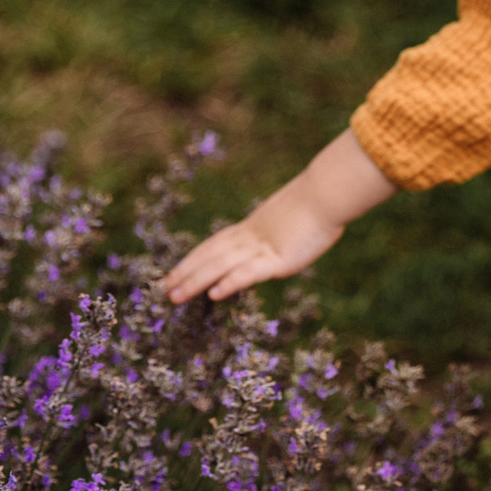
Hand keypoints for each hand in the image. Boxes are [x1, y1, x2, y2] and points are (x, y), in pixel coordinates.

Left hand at [162, 130, 396, 303]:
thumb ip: (278, 232)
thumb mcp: (289, 219)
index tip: (174, 273)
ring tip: (175, 296)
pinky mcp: (279, 259)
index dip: (191, 260)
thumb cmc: (316, 203)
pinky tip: (214, 294)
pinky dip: (230, 282)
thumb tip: (277, 237)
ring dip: (196, 281)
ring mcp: (263, 248)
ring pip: (220, 266)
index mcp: (251, 228)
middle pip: (209, 256)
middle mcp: (251, 238)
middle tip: (162, 289)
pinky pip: (249, 272)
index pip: (213, 246)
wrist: (327, 193)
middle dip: (185, 273)